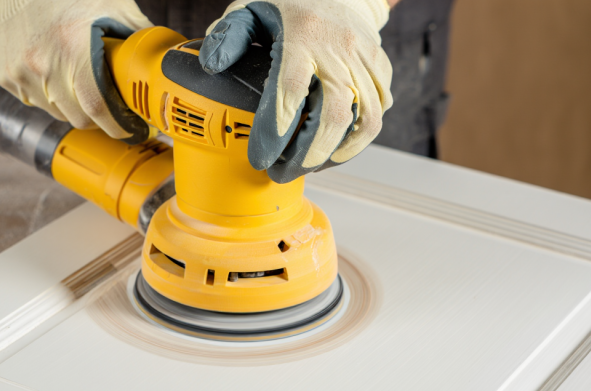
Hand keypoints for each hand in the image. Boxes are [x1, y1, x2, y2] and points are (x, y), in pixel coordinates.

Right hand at [0, 0, 152, 142]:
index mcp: (72, 47)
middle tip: (109, 104)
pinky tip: (55, 73)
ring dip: (72, 106)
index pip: (98, 109)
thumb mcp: (110, 5)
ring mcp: (18, 71)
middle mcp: (42, 63)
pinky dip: (49, 96)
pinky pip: (34, 102)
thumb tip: (157, 63)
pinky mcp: (3, 74)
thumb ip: (135, 37)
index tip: (129, 129)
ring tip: (79, 81)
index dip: (117, 126)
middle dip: (99, 117)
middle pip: (79, 118)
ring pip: (57, 113)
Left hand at [199, 0, 392, 182]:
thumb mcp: (252, 7)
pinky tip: (336, 150)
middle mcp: (337, 50)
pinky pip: (378, 110)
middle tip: (283, 173)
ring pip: (364, 119)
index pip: (290, 90)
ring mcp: (363, 59)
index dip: (276, 130)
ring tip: (312, 167)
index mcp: (302, 36)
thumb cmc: (291, 1)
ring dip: (337, 153)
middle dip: (307, 154)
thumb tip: (211, 65)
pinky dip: (359, 137)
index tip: (260, 156)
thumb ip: (230, 35)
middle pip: (332, 115)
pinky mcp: (379, 67)